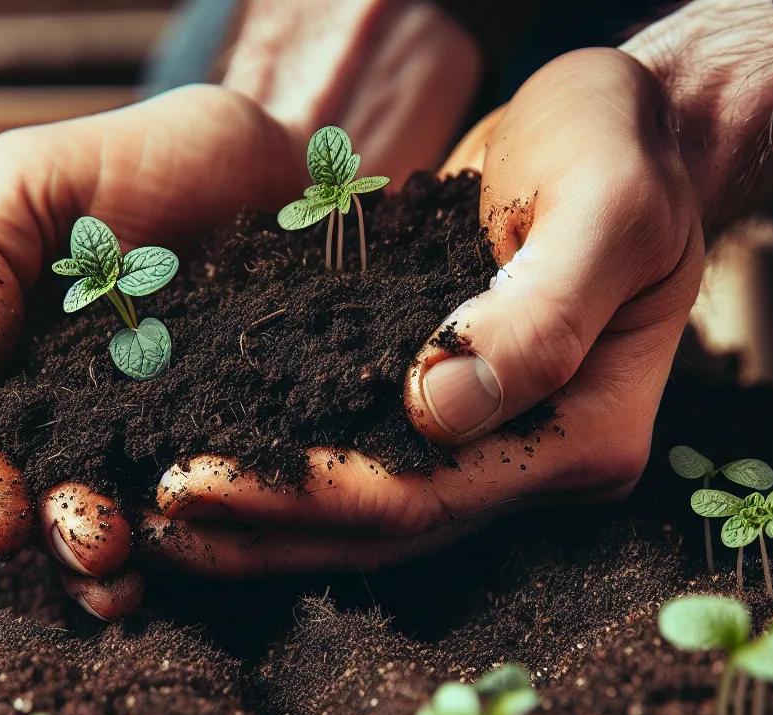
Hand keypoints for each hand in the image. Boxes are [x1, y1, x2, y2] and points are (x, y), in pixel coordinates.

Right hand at [0, 85, 299, 616]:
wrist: (286, 159)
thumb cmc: (149, 157)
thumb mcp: (35, 175)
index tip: (3, 515)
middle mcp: (61, 422)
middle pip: (24, 504)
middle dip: (50, 535)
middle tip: (95, 542)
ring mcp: (144, 447)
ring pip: (103, 527)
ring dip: (103, 565)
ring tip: (129, 578)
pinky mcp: (226, 459)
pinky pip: (200, 518)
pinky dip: (192, 549)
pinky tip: (201, 559)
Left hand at [145, 0, 772, 577]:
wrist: (627, 128)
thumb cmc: (624, 147)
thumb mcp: (607, 205)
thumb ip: (540, 309)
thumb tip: (440, 408)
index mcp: (585, 438)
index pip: (429, 497)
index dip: (308, 498)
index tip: (197, 483)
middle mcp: (536, 462)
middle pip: (384, 528)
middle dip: (262, 524)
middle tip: (145, 516)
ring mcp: (496, 445)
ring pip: (364, 512)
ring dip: (262, 517)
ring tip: (154, 514)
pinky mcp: (453, 414)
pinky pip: (358, 456)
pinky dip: (283, 465)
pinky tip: (206, 456)